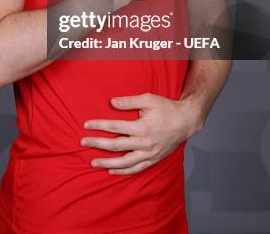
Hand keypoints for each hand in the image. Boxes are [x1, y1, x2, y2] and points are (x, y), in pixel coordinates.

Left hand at [81, 92, 201, 174]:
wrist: (186, 121)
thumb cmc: (167, 108)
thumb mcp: (149, 99)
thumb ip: (129, 101)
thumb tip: (112, 102)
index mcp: (142, 127)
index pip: (115, 126)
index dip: (99, 125)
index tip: (86, 125)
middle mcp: (145, 143)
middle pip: (116, 145)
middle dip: (98, 143)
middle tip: (83, 142)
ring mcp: (149, 153)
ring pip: (125, 162)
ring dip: (107, 162)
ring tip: (93, 162)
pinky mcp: (153, 159)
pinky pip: (136, 168)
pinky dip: (123, 171)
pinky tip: (112, 170)